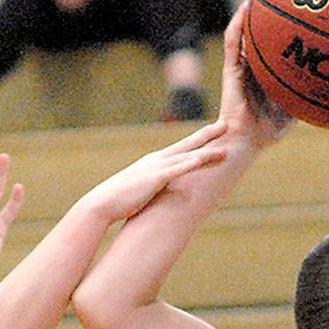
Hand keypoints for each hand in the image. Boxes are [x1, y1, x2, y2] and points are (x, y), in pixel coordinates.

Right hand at [77, 122, 228, 222]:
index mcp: (156, 161)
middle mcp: (158, 160)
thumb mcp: (145, 190)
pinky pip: (176, 169)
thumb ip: (159, 187)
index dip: (200, 139)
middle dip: (208, 134)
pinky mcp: (154, 178)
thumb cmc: (121, 199)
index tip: (214, 131)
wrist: (102, 203)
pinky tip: (202, 159)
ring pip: (187, 156)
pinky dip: (190, 163)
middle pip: (188, 144)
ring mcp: (156, 167)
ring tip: (226, 148)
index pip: (183, 147)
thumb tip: (171, 193)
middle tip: (226, 125)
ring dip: (207, 152)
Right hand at [217, 1, 293, 147]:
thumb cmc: (268, 132)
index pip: (272, 48)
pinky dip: (238, 23)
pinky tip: (245, 7)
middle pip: (257, 37)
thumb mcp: (294, 111)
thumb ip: (305, 98)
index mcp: (265, 76)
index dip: (280, 32)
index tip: (295, 14)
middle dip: (265, 17)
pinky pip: (233, 42)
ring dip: (249, 13)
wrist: (246, 141)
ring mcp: (240, 67)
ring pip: (243, 34)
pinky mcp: (230, 69)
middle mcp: (252, 68)